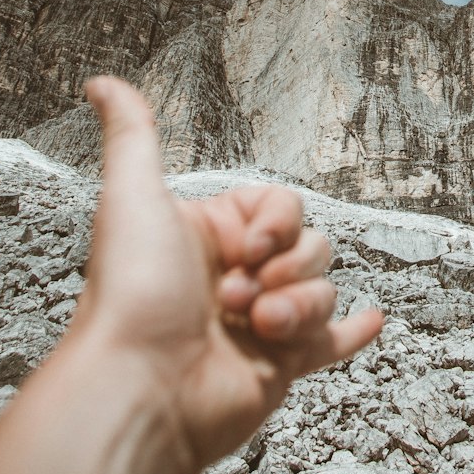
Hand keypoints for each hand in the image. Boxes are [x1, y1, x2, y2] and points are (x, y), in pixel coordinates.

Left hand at [73, 77, 382, 473]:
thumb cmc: (134, 296)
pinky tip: (370, 320)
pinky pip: (331, 341)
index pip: (279, 205)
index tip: (246, 246)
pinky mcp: (281, 365)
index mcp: (210, 235)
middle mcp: (237, 274)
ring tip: (257, 329)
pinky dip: (353, 332)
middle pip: (309, 243)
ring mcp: (262, 321)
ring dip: (298, 306)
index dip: (276, 223)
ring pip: (322, 289)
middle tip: (235, 295)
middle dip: (283, 266)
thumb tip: (103, 83)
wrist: (142, 390)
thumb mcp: (133, 197)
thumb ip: (133, 136)